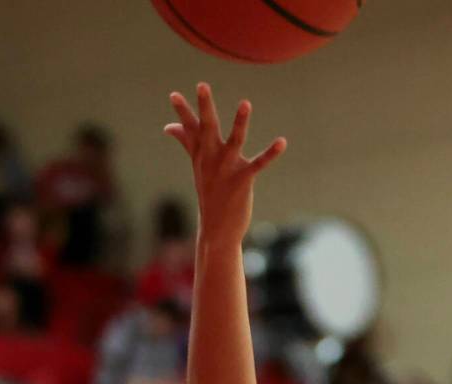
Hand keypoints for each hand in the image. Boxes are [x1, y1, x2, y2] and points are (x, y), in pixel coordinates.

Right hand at [165, 83, 285, 244]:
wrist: (216, 229)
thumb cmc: (210, 194)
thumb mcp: (197, 166)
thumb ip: (187, 142)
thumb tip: (169, 127)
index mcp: (201, 155)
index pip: (190, 130)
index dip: (182, 112)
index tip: (174, 94)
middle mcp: (211, 159)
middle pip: (207, 129)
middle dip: (205, 107)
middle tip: (202, 85)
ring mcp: (226, 169)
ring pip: (234, 141)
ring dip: (240, 122)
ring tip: (245, 103)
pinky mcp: (242, 180)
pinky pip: (258, 164)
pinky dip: (270, 153)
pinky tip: (282, 142)